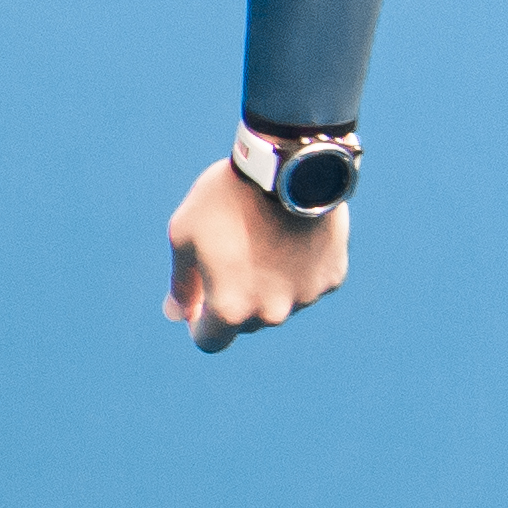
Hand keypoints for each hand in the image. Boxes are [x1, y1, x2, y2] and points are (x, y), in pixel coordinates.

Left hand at [165, 155, 350, 354]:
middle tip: (233, 256)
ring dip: (269, 284)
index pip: (211, 342)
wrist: (289, 165)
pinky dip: (299, 267)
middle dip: (236, 300)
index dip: (200, 324)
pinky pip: (309, 282)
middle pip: (247, 322)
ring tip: (264, 238)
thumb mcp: (185, 235)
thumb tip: (176, 314)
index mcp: (231, 308)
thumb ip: (180, 283)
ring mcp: (306, 297)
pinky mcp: (332, 277)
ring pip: (281, 303)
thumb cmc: (227, 198)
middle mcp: (272, 313)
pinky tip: (292, 234)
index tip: (201, 301)